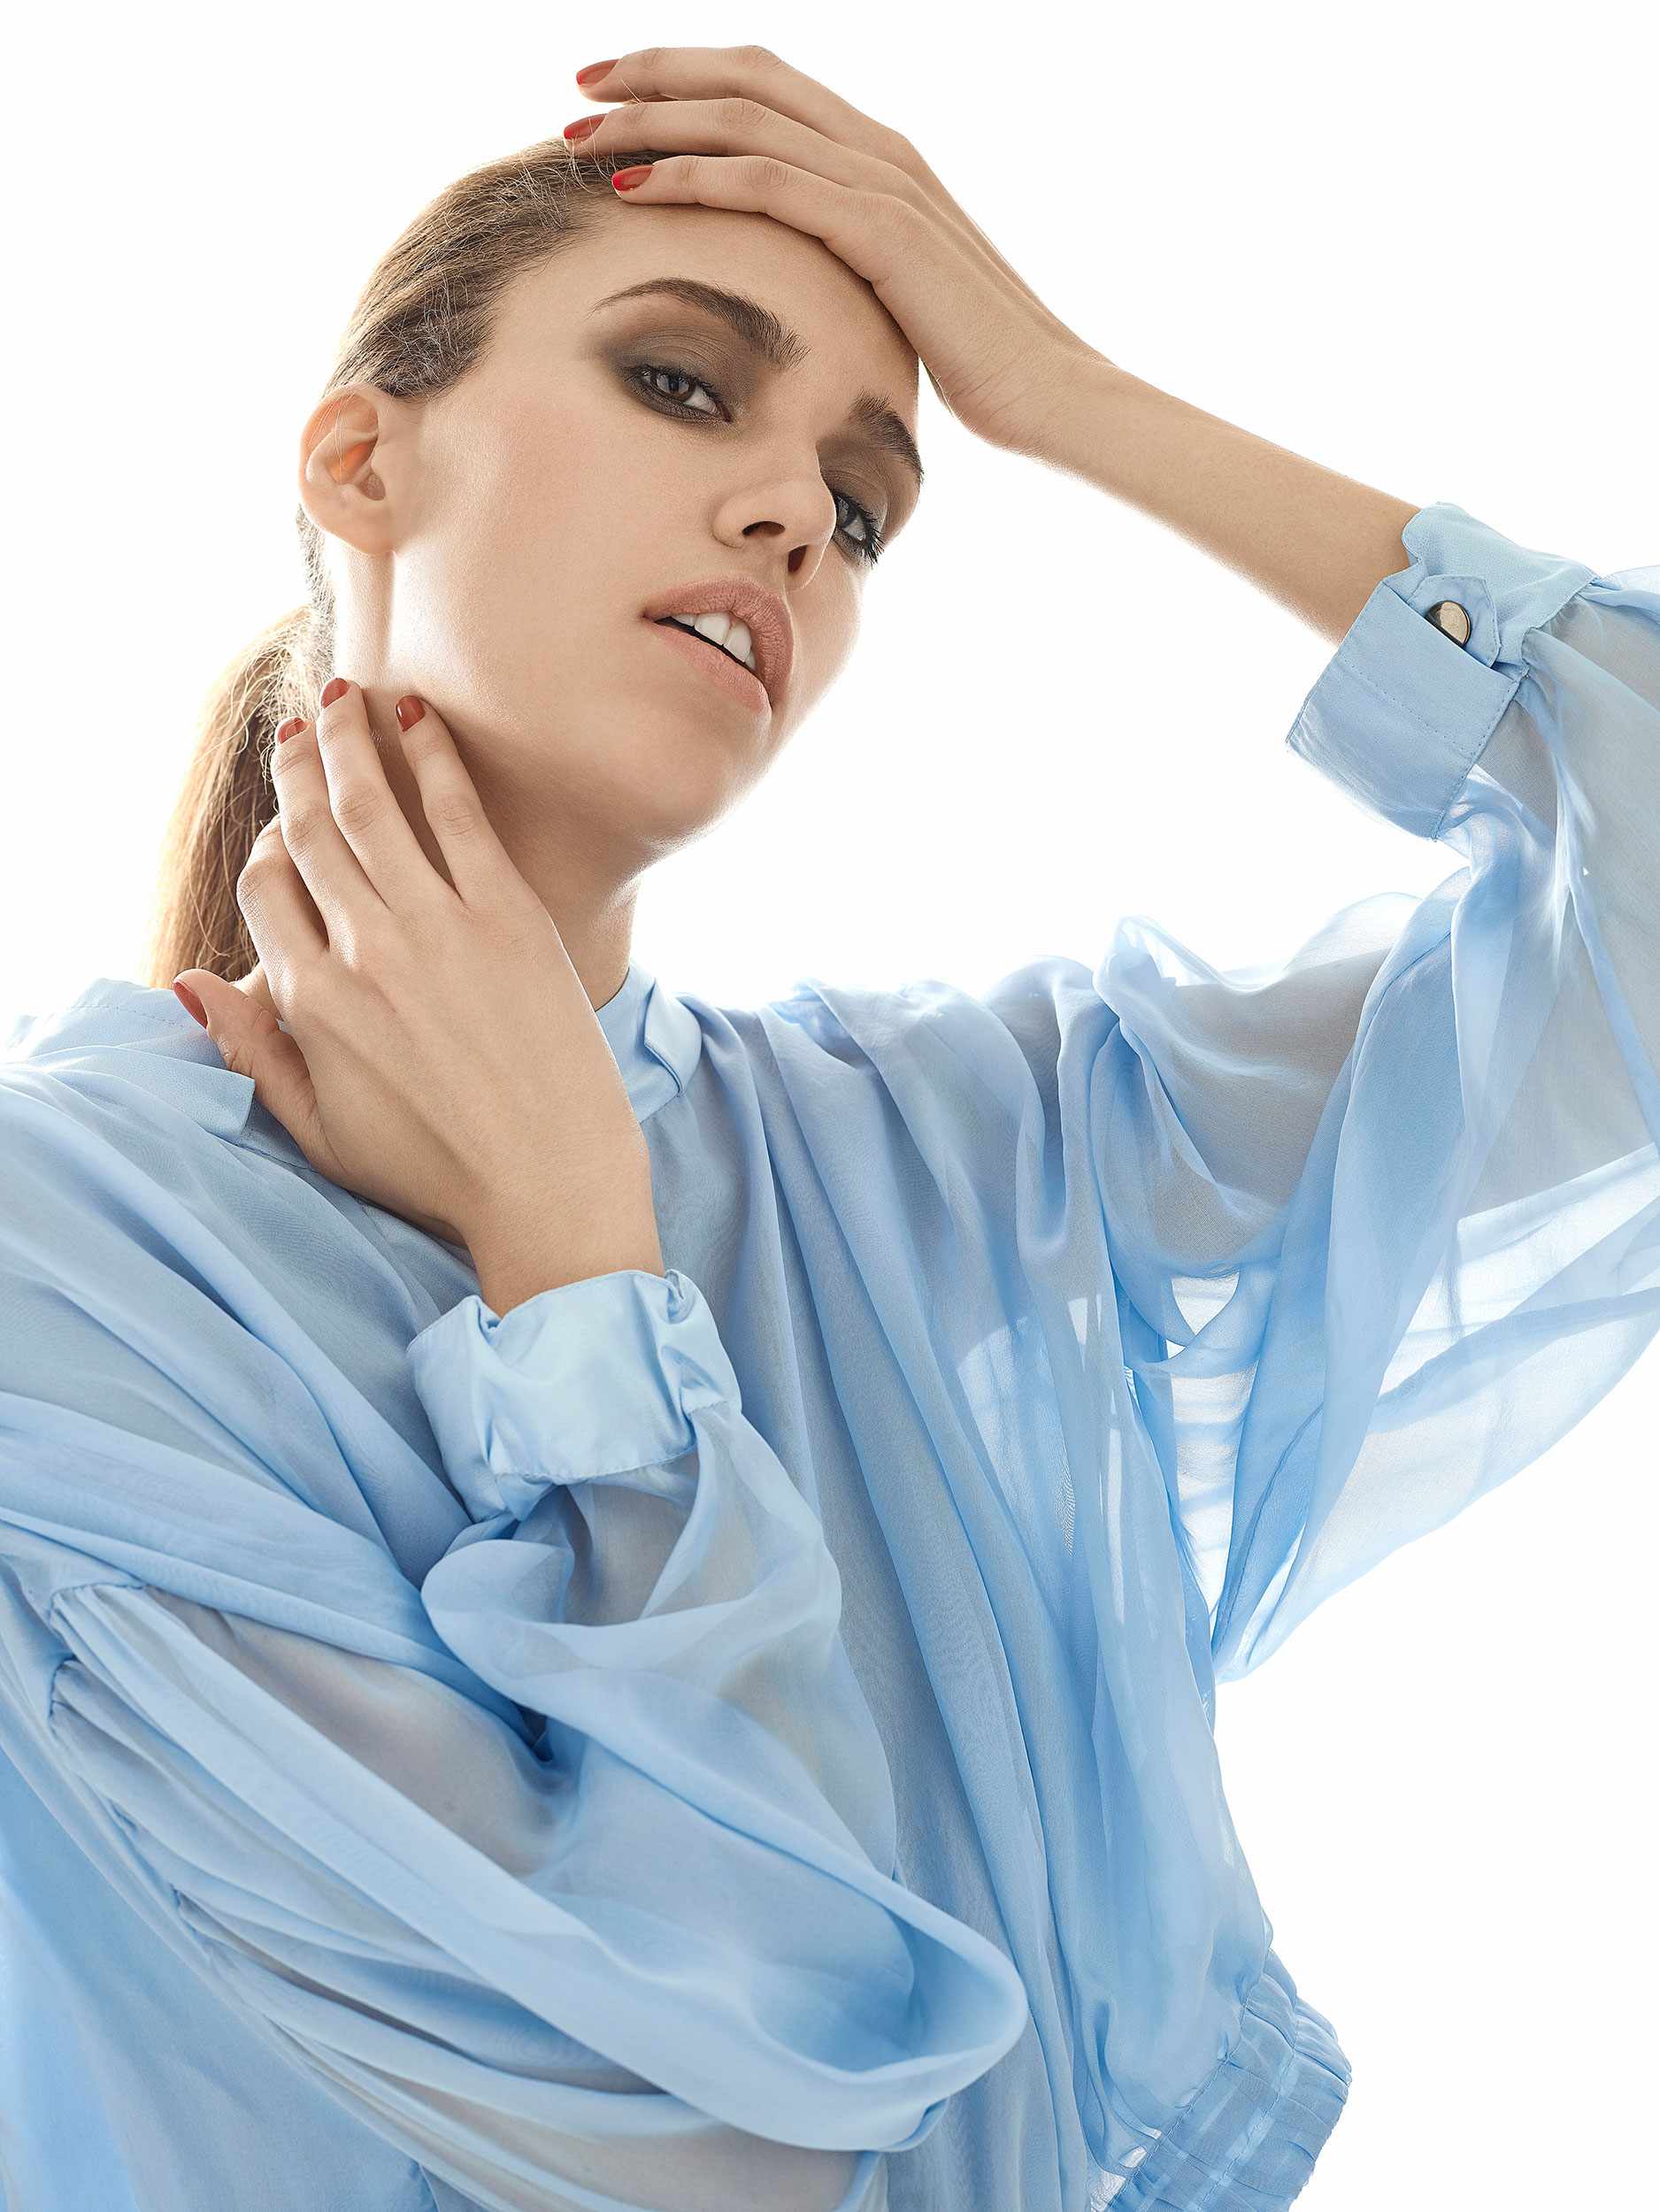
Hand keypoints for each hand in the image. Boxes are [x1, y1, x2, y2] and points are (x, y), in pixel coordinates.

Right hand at [174, 683, 661, 1310]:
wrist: (551, 1183)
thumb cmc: (438, 1171)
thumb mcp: (320, 1130)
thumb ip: (253, 1052)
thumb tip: (190, 986)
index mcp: (313, 1001)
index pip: (267, 889)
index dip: (268, 847)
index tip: (281, 825)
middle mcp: (365, 950)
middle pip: (312, 831)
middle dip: (297, 769)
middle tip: (296, 725)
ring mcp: (438, 925)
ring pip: (374, 805)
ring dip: (350, 741)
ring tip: (342, 697)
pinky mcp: (508, 914)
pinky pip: (459, 811)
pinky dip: (433, 756)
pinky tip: (418, 717)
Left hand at [568, 46, 1107, 460]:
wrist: (1049, 390)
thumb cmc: (976, 362)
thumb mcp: (897, 299)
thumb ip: (848, 268)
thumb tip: (797, 288)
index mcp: (881, 157)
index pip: (769, 85)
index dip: (689, 74)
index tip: (619, 88)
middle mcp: (879, 149)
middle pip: (746, 77)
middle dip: (654, 75)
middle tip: (577, 86)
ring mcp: (881, 183)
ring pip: (744, 120)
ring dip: (653, 121)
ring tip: (581, 135)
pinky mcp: (880, 229)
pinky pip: (767, 182)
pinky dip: (693, 176)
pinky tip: (635, 188)